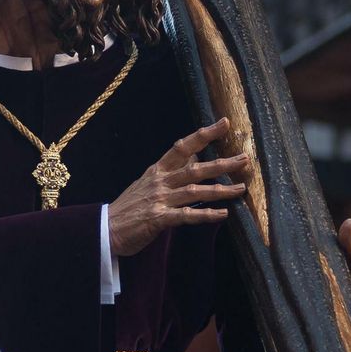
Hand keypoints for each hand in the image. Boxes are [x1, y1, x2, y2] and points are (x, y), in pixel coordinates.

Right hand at [109, 118, 249, 256]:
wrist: (105, 228)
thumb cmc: (130, 206)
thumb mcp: (149, 181)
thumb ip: (172, 170)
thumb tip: (194, 156)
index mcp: (158, 170)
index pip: (183, 146)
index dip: (204, 134)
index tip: (224, 123)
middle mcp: (160, 181)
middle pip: (196, 168)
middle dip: (222, 163)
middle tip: (245, 159)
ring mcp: (160, 199)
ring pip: (196, 191)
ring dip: (221, 190)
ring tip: (241, 188)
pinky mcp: (159, 219)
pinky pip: (187, 215)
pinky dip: (206, 214)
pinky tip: (223, 214)